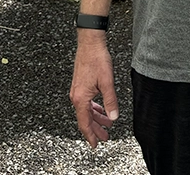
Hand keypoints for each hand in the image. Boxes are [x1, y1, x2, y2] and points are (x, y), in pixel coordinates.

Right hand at [70, 33, 118, 147]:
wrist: (90, 43)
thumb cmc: (96, 59)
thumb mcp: (107, 83)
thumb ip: (110, 101)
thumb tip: (113, 117)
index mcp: (80, 98)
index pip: (84, 123)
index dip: (90, 135)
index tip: (95, 145)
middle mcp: (76, 96)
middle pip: (85, 119)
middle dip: (95, 130)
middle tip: (104, 138)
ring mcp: (77, 91)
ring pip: (86, 111)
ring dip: (96, 119)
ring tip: (106, 125)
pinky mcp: (80, 85)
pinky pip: (86, 103)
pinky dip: (94, 109)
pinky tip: (101, 110)